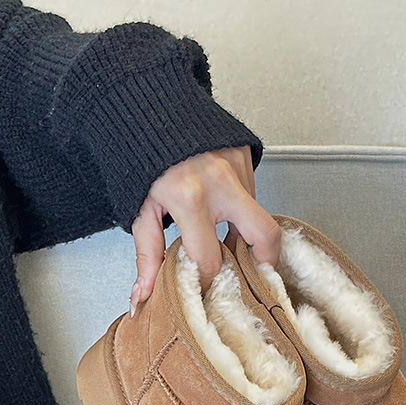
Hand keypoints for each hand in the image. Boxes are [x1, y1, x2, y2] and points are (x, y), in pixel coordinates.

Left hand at [129, 146, 280, 310]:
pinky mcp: (245, 156)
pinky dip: (240, 208)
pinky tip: (221, 206)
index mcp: (188, 198)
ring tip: (222, 235)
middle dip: (265, 264)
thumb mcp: (139, 211)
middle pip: (265, 237)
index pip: (212, 259)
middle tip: (252, 275)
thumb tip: (142, 298)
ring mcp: (237, 166)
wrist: (148, 106)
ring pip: (257, 216)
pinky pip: (252, 194)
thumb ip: (147, 257)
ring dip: (244, 231)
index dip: (209, 282)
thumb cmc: (140, 159)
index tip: (206, 287)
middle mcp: (220, 182)